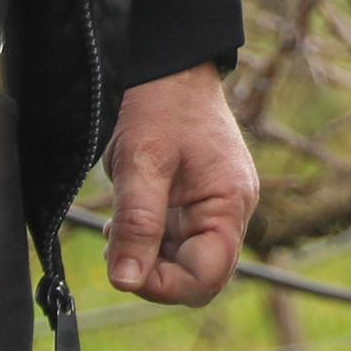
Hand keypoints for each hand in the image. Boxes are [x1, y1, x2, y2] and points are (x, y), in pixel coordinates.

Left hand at [105, 63, 257, 304]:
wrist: (171, 65)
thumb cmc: (161, 105)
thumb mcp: (142, 163)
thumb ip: (137, 225)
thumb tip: (126, 281)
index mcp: (229, 204)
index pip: (206, 277)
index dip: (163, 285)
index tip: (123, 268)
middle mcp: (231, 211)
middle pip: (198, 275)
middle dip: (154, 271)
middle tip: (118, 245)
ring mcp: (218, 205)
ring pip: (185, 259)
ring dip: (149, 254)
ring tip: (120, 226)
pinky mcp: (201, 200)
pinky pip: (179, 238)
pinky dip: (151, 238)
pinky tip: (130, 215)